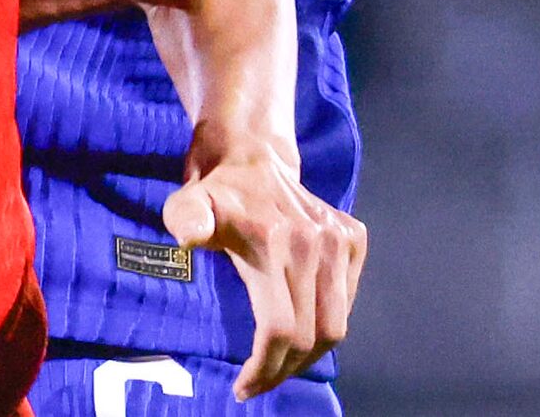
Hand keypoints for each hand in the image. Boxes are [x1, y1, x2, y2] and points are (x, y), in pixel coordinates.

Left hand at [162, 141, 363, 397]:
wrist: (250, 153)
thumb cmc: (214, 191)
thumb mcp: (188, 203)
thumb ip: (185, 219)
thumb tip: (187, 235)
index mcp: (276, 243)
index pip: (280, 328)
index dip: (264, 366)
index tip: (244, 387)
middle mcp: (316, 243)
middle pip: (313, 335)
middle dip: (286, 369)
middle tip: (260, 382)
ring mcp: (340, 240)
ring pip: (337, 324)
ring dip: (310, 355)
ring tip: (280, 365)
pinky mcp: (354, 238)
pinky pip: (347, 300)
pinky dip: (326, 323)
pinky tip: (301, 329)